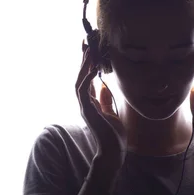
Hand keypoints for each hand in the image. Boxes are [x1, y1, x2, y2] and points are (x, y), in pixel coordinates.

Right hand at [76, 41, 126, 169]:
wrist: (113, 151)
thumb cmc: (114, 135)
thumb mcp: (111, 112)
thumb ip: (105, 100)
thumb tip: (103, 86)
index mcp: (91, 103)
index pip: (87, 79)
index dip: (88, 65)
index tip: (91, 50)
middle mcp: (85, 103)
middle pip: (80, 77)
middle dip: (83, 60)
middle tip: (86, 43)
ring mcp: (84, 107)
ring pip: (79, 81)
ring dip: (83, 66)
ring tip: (89, 51)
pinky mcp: (87, 111)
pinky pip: (83, 90)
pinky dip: (88, 78)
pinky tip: (94, 68)